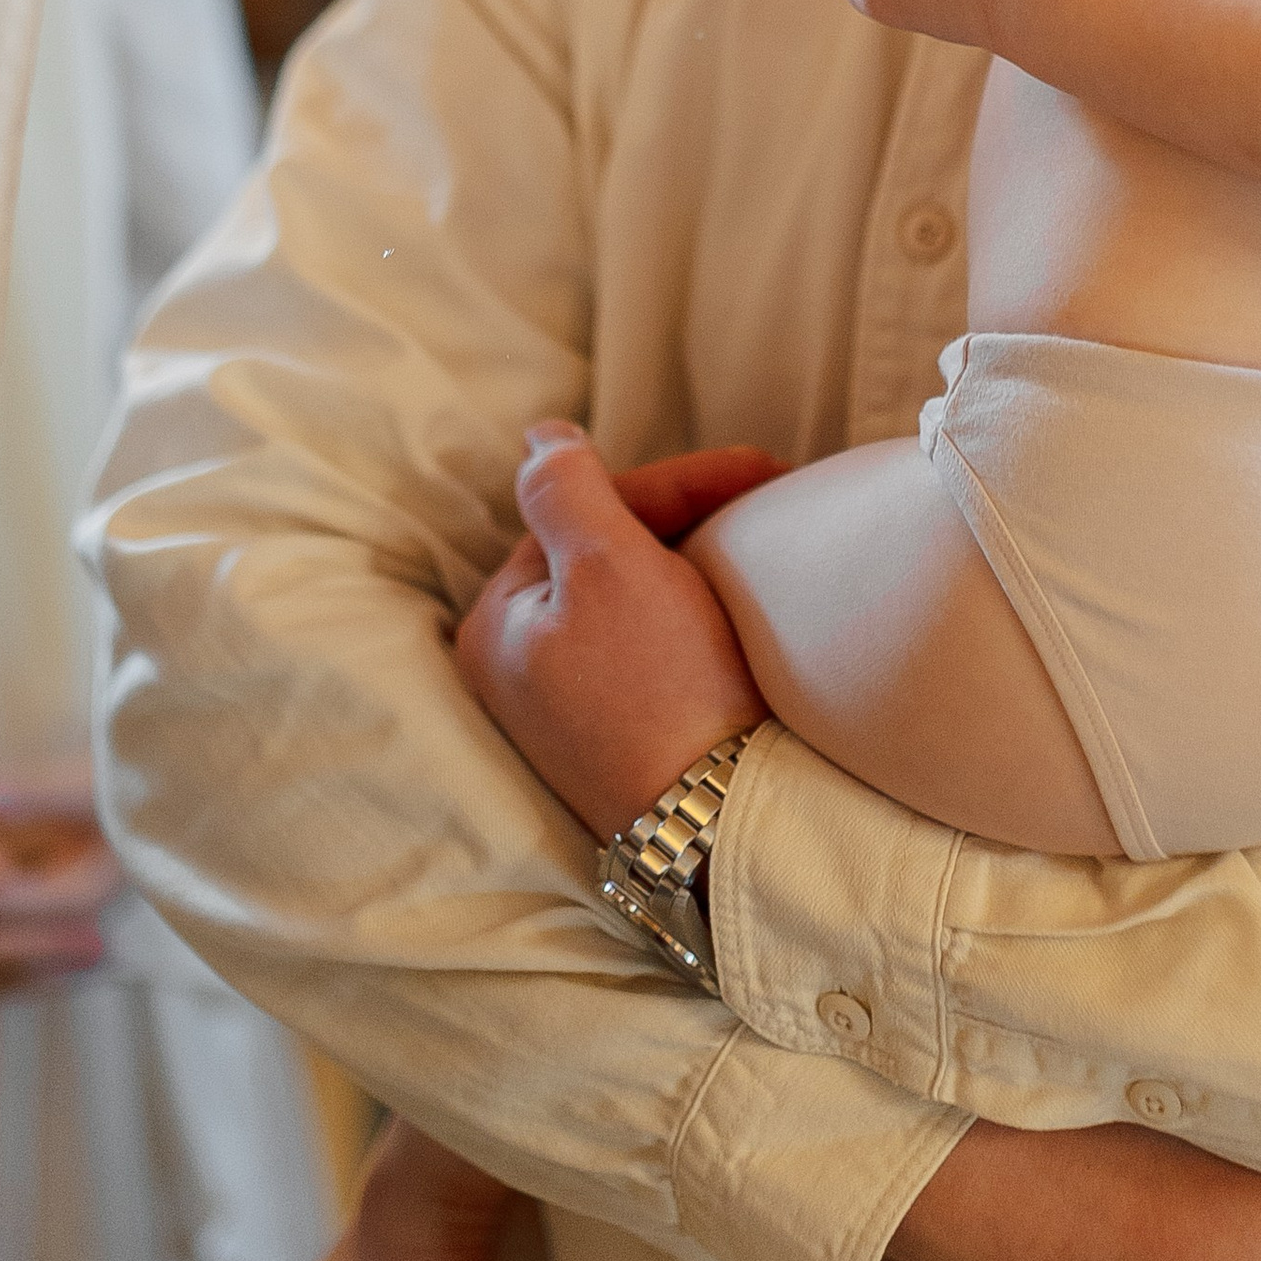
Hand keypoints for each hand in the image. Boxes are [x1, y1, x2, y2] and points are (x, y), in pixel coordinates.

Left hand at [453, 426, 779, 838]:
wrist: (722, 825)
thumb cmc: (659, 692)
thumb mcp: (604, 565)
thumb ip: (565, 488)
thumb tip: (541, 435)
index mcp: (493, 626)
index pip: (579, 514)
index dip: (672, 483)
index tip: (759, 468)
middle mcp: (519, 672)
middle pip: (604, 554)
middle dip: (686, 519)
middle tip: (768, 497)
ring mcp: (570, 712)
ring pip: (635, 599)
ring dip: (696, 562)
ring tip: (763, 544)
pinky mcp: (626, 741)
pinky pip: (657, 646)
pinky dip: (698, 612)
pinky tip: (742, 607)